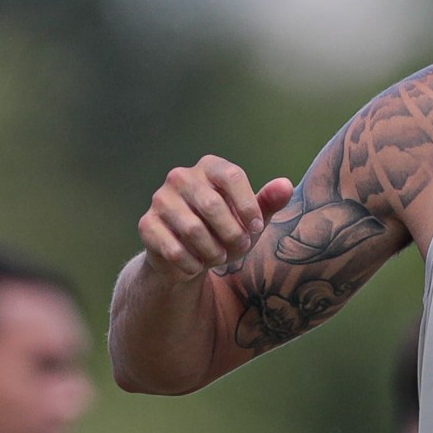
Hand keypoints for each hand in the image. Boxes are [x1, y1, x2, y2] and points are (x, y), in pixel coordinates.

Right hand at [137, 156, 293, 279]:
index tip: (256, 229)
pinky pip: (174, 250)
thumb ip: (268, 203)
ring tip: (217, 256)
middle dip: (231, 234)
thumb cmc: (225, 232)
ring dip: (212, 252)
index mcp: (209, 166)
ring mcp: (160, 200)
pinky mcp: (147, 225)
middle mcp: (181, 177)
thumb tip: (285, 185)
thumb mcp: (251, 219)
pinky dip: (191, 265)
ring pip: (193, 230)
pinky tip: (195, 265)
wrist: (187, 257)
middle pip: (212, 205)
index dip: (248, 206)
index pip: (232, 176)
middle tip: (238, 249)